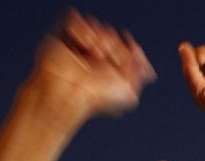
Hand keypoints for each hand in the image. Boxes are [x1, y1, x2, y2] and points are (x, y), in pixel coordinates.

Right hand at [30, 9, 155, 121]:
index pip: (124, 46)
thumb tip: (142, 55)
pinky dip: (81, 31)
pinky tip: (82, 46)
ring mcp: (78, 45)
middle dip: (112, 46)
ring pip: (95, 25)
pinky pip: (76, 20)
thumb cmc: (95, 97)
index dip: (127, 50)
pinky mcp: (62, 38)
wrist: (69, 94)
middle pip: (111, 34)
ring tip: (92, 53)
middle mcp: (93, 55)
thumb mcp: (129, 91)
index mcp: (109, 66)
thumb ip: (140, 72)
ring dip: (98, 38)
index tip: (124, 56)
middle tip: (103, 59)